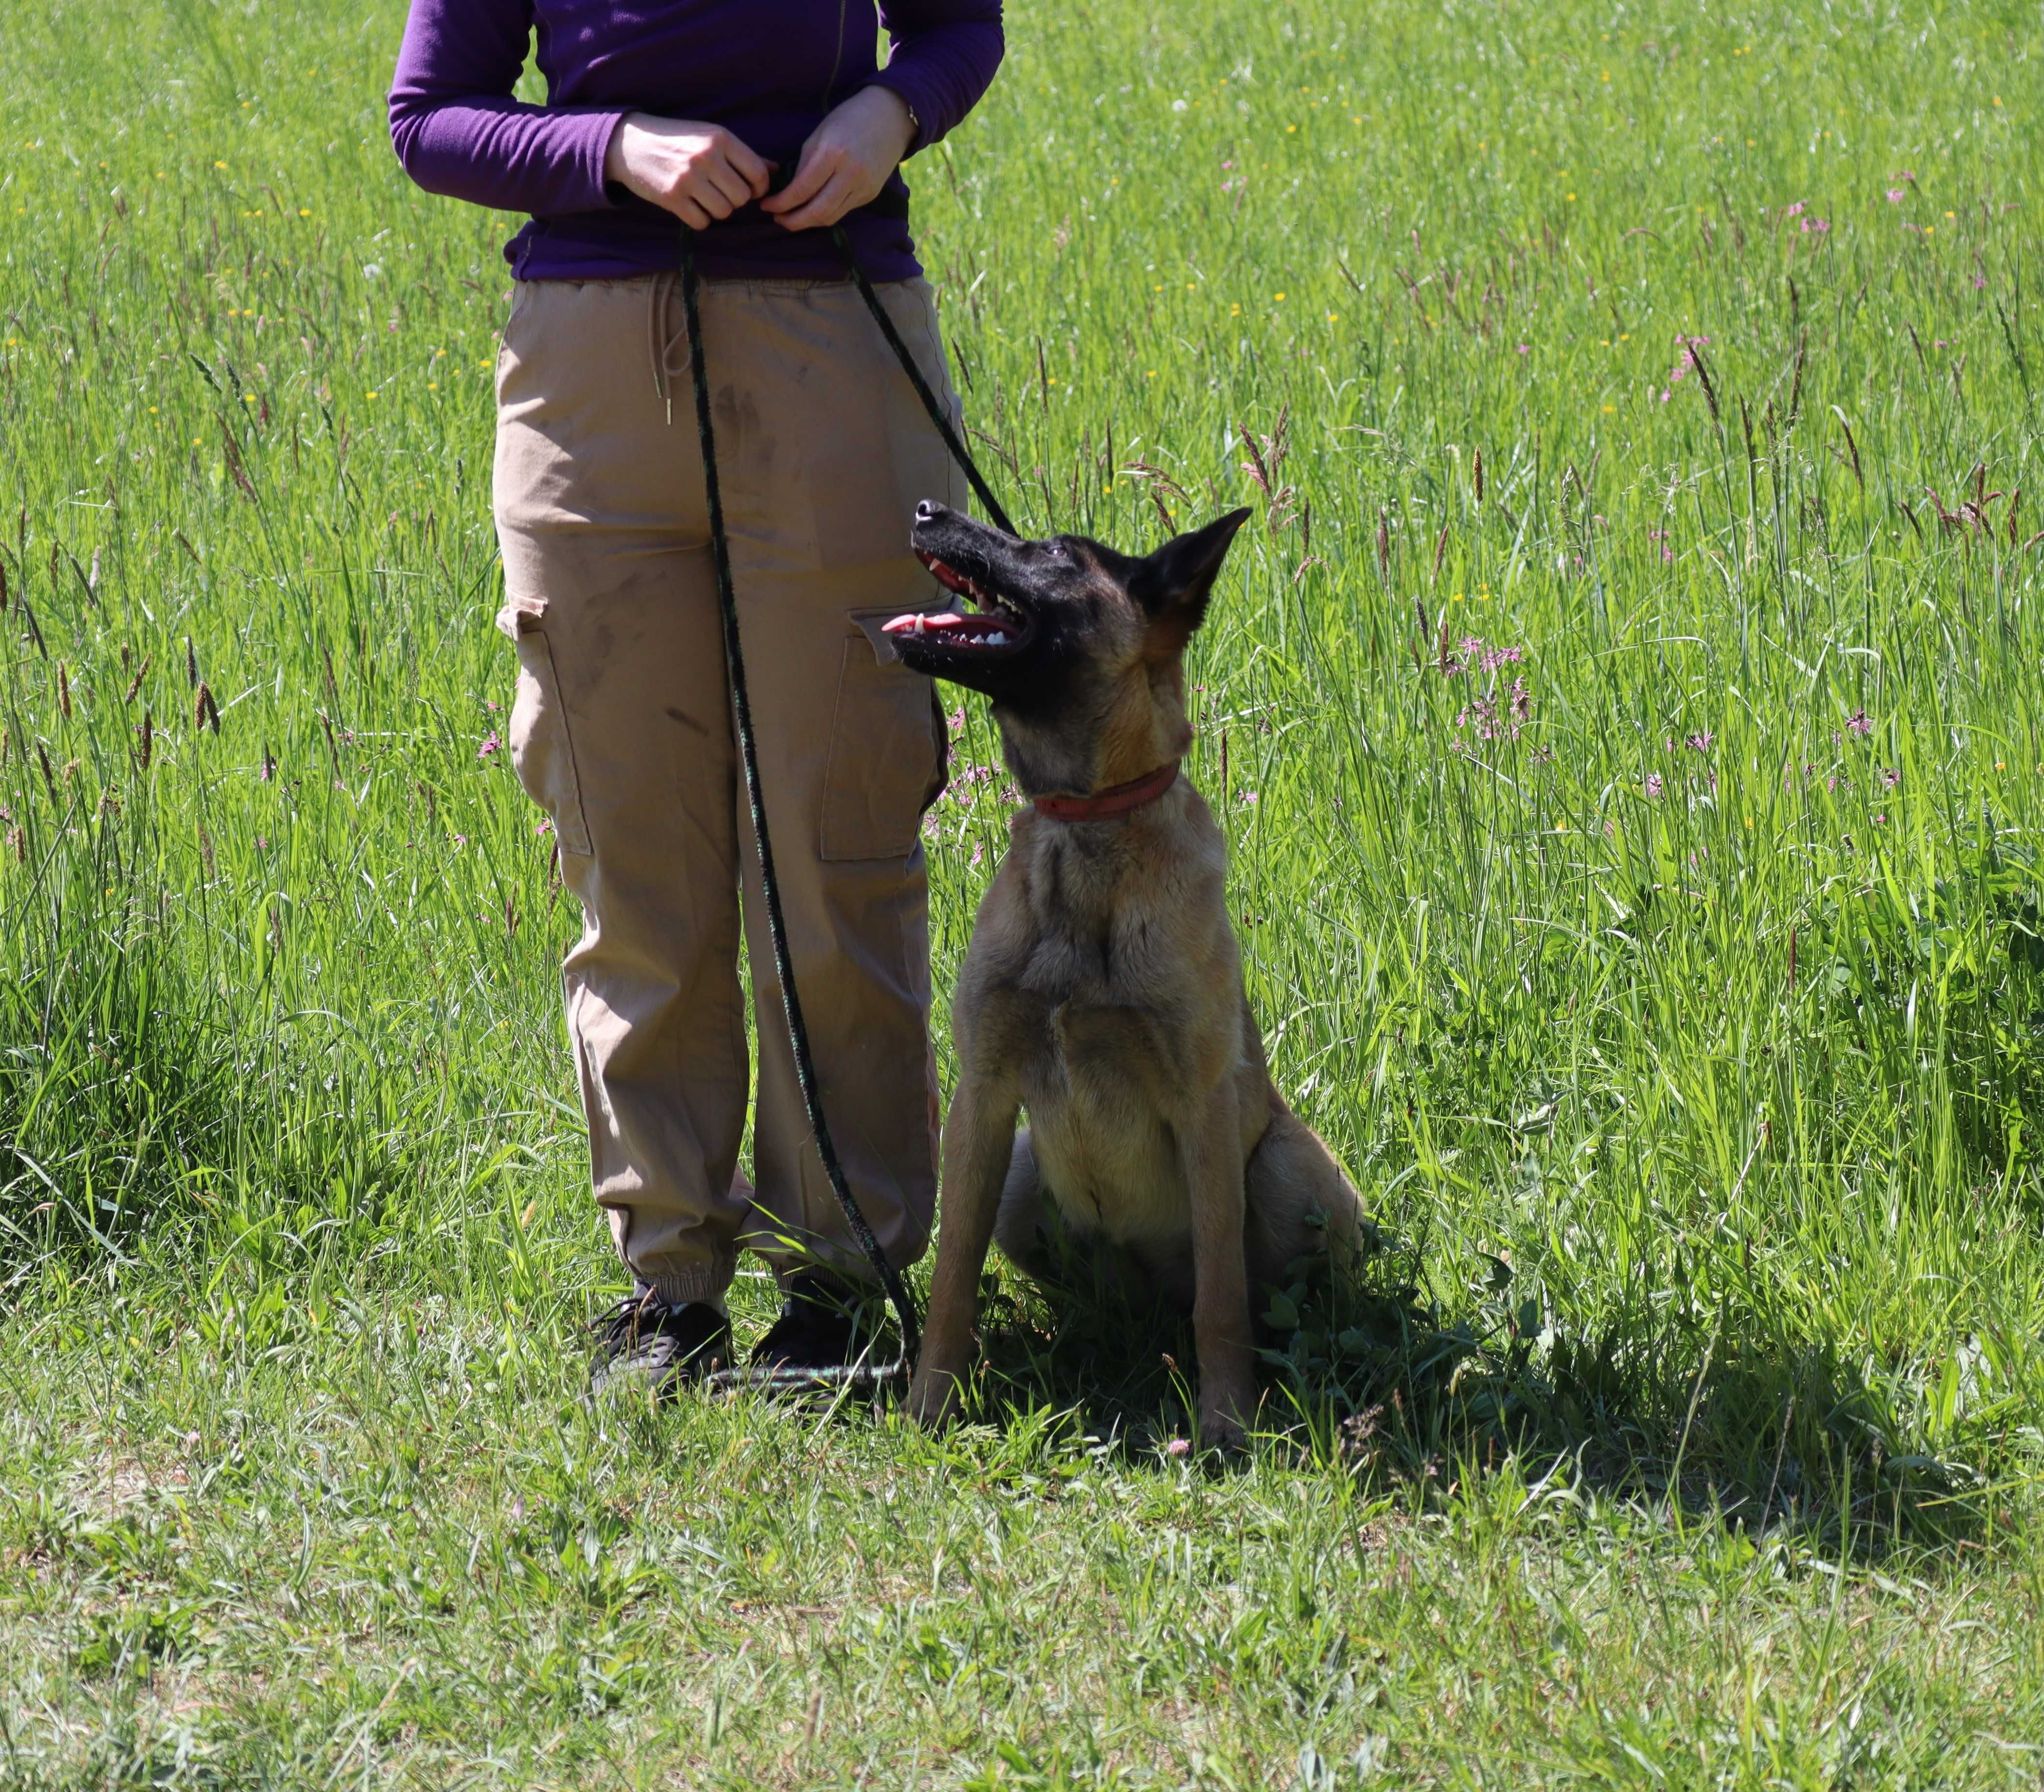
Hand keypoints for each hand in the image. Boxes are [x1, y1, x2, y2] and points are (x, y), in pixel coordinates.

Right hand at [603, 112, 771, 229]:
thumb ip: (744, 155)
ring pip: (724, 212)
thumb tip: (776, 170)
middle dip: (735, 200)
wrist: (631, 143)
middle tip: (720, 192)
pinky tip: (689, 204)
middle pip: (742, 197)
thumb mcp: (710, 137)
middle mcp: (706, 157)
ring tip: (703, 196)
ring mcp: (688, 178)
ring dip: (717, 210)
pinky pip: (701, 222)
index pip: (758, 173)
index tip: (748, 187)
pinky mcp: (672, 197)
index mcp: (720, 138)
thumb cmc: (677, 140)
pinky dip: (698, 218)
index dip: (758, 187)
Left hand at [761, 85, 913, 232]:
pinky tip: (814, 209)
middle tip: (777, 219)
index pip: (802, 189)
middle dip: (793, 221)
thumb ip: (804, 164)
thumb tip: (789, 191)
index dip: (781, 202)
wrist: (890, 117)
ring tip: (792, 217)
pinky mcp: (870, 194)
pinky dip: (825, 214)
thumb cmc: (849, 119)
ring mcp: (863, 187)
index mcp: (833, 153)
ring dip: (808, 222)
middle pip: (817, 212)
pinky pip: (843, 211)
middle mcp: (850, 174)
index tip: (767, 205)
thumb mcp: (820, 134)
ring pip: (831, 217)